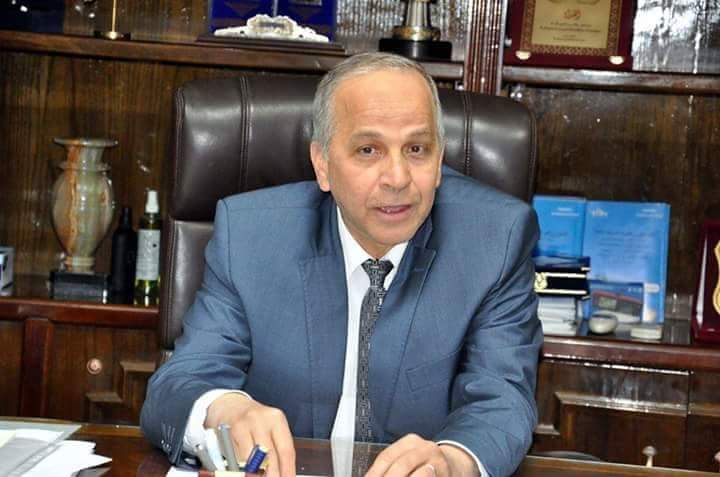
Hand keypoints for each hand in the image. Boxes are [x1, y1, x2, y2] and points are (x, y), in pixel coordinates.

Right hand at [205, 393, 295, 476]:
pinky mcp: (230, 431)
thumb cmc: (252, 420)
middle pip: (271, 456)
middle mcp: (262, 420)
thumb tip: (282, 471)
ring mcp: (245, 424)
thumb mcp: (268, 428)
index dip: (288, 470)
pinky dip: (243, 468)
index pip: (286, 450)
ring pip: (254, 458)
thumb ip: (275, 447)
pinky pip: (238, 456)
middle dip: (273, 475)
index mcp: (276, 419)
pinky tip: (246, 471)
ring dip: (256, 473)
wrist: (229, 405)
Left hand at [364, 434, 478, 476]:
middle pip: (401, 465)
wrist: (453, 465)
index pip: (386, 457)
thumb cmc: (423, 464)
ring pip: (419, 474)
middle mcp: (425, 448)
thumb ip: (390, 466)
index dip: (375, 472)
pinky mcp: (446, 473)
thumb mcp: (407, 458)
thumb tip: (371, 475)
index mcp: (410, 442)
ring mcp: (438, 461)